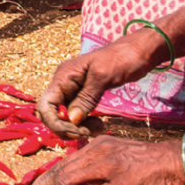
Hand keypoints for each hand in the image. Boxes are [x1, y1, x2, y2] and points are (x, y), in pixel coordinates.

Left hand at [29, 137, 184, 184]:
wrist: (181, 161)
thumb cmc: (153, 165)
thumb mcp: (121, 160)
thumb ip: (100, 173)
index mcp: (98, 146)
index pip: (62, 162)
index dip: (45, 180)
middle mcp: (99, 152)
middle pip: (59, 172)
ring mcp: (110, 167)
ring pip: (68, 182)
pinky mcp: (122, 183)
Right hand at [35, 37, 160, 139]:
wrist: (139, 51)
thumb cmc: (122, 58)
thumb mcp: (103, 76)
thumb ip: (86, 98)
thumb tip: (72, 120)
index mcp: (63, 76)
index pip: (45, 105)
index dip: (56, 123)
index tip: (77, 131)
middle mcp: (64, 84)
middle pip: (53, 115)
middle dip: (68, 128)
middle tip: (89, 132)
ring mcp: (73, 90)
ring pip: (65, 117)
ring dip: (78, 128)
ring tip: (98, 128)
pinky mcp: (84, 96)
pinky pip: (77, 115)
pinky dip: (85, 123)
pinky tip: (99, 125)